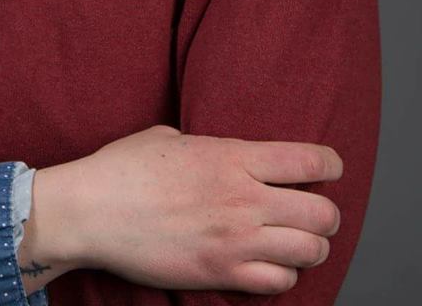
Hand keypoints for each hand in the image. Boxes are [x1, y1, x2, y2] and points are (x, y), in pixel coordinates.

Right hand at [33, 124, 341, 295]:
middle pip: (323, 213)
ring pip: (310, 251)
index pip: (309, 160)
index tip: (329, 166)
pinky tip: (267, 263)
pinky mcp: (221, 274)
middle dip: (324, 212)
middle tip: (310, 210)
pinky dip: (282, 274)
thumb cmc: (122, 168)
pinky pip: (280, 283)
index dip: (330, 163)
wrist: (91, 211)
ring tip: (293, 240)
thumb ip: (208, 146)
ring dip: (308, 245)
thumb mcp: (167, 137)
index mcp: (231, 156)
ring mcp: (235, 241)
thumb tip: (224, 153)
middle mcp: (242, 199)